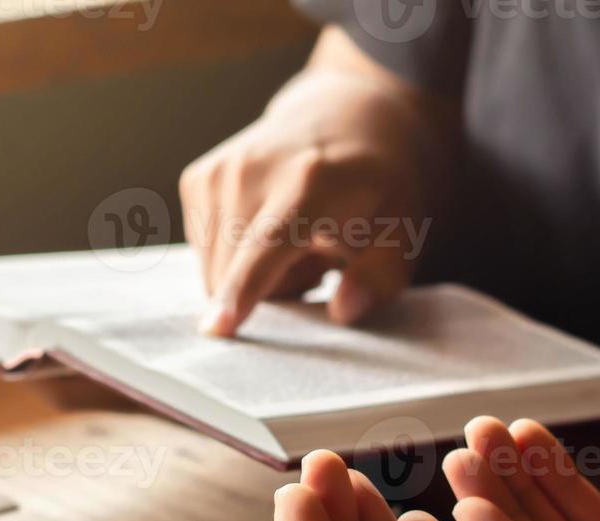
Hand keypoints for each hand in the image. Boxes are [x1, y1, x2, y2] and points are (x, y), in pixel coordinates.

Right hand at [181, 49, 433, 336]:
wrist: (345, 112)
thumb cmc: (376, 183)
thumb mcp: (402, 231)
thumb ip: (380, 278)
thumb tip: (343, 312)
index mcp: (310, 183)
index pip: (267, 246)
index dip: (242, 290)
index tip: (216, 329)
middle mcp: (252, 171)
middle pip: (236, 275)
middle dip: (272, 291)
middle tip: (315, 257)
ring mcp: (218, 172)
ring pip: (215, 273)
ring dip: (251, 275)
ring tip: (292, 239)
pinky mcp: (197, 179)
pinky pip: (206, 254)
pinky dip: (234, 255)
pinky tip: (265, 225)